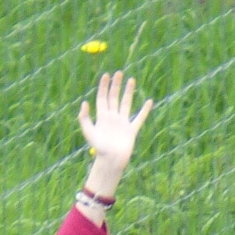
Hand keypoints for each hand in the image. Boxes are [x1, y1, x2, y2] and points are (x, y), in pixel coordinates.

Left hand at [78, 72, 153, 196]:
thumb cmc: (98, 148)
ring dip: (128, 92)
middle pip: (114, 97)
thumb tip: (84, 102)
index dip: (103, 86)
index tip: (106, 75)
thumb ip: (85, 117)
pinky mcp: (131, 130)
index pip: (102, 98)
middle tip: (118, 73)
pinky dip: (144, 111)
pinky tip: (149, 102)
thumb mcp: (88, 132)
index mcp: (102, 116)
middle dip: (116, 85)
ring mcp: (123, 123)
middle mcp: (113, 117)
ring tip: (131, 80)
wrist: (111, 161)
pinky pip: (139, 118)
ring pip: (126, 103)